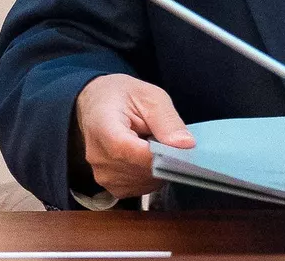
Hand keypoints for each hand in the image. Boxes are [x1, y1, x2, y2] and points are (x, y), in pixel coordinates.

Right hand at [74, 74, 194, 197]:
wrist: (98, 104)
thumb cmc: (123, 96)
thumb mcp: (150, 96)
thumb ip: (167, 121)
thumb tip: (186, 145)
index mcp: (103, 128)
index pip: (133, 152)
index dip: (161, 154)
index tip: (181, 149)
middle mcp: (99, 157)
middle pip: (142, 170)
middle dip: (164, 159)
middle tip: (167, 139)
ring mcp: (103, 175)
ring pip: (145, 182)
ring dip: (158, 169)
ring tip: (152, 145)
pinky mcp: (110, 186)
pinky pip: (140, 189)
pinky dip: (151, 177)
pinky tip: (147, 158)